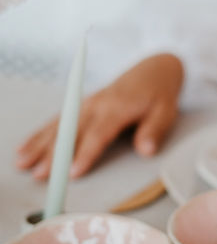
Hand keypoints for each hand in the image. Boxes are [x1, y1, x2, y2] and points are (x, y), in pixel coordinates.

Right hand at [16, 54, 183, 178]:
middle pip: (70, 132)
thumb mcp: (166, 111)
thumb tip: (146, 150)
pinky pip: (57, 120)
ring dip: (39, 145)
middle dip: (53, 155)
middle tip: (39, 174)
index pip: (97, 134)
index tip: (73, 172)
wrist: (153, 69)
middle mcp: (96, 104)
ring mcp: (85, 104)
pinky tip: (25, 148)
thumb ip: (154, 131)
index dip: (84, 154)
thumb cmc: (159, 93)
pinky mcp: (80, 105)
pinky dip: (39, 134)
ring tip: (22, 163)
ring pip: (58, 126)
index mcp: (116, 107)